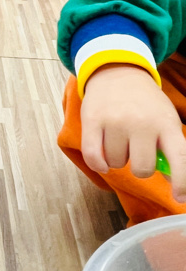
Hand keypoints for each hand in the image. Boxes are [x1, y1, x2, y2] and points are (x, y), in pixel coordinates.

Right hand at [81, 63, 185, 201]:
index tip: (180, 198)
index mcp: (166, 123)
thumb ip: (170, 149)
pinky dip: (99, 165)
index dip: (182, 182)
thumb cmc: (145, 104)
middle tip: (137, 152)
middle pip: (143, 168)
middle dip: (140, 167)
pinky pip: (94, 157)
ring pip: (117, 164)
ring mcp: (116, 121)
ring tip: (119, 140)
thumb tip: (173, 183)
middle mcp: (143, 122)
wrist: (118, 72)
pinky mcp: (93, 120)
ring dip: (118, 159)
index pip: (179, 158)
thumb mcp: (165, 120)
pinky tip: (103, 161)